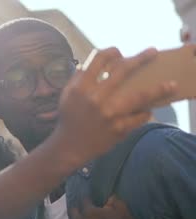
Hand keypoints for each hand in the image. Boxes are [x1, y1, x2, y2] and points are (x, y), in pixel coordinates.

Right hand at [55, 47, 177, 165]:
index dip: (111, 52)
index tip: (119, 52)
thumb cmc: (69, 118)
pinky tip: (147, 110)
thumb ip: (77, 79)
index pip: (99, 59)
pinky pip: (139, 117)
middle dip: (141, 59)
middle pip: (123, 71)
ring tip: (171, 85)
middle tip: (153, 52)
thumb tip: (89, 64)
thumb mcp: (66, 96)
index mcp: (82, 87)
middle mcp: (96, 98)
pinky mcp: (118, 128)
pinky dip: (144, 113)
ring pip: (139, 97)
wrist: (69, 146)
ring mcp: (109, 114)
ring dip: (158, 90)